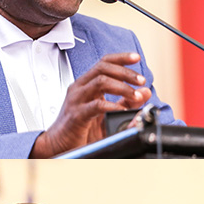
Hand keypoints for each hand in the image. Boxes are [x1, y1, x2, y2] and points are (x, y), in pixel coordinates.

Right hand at [30, 52, 149, 157]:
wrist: (58, 145)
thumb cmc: (80, 129)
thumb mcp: (108, 113)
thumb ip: (126, 102)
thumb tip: (145, 92)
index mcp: (85, 85)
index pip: (103, 63)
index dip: (120, 58)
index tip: (136, 58)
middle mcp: (79, 88)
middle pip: (103, 67)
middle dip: (126, 72)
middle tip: (141, 80)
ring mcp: (76, 100)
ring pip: (100, 81)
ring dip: (122, 86)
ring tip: (136, 95)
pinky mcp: (76, 114)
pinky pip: (96, 105)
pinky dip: (113, 106)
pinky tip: (122, 110)